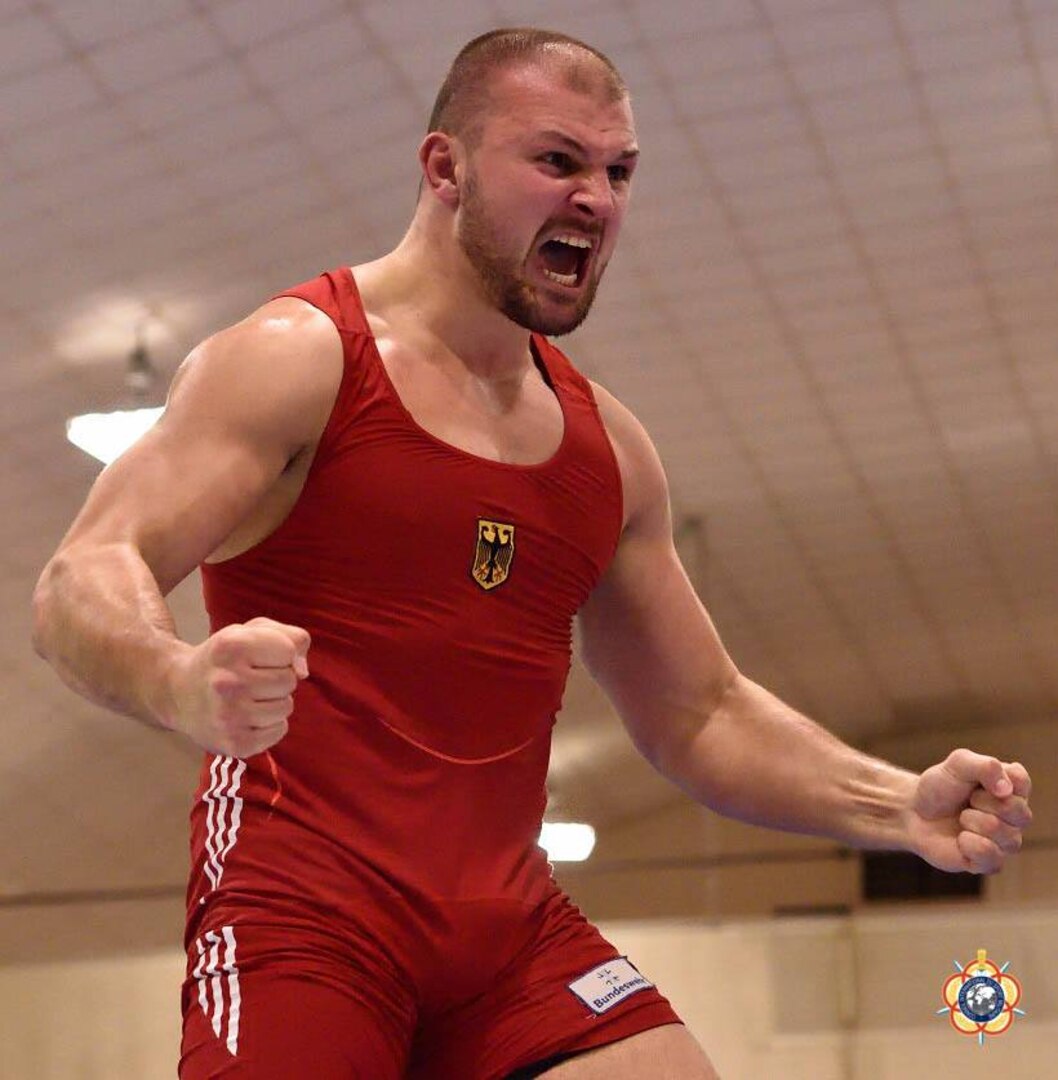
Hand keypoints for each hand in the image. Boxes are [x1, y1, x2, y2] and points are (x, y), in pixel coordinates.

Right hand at [166, 616, 309, 756]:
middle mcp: (227, 681)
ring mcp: (229, 716)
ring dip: (274, 701)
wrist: (178, 693)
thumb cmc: (224, 658)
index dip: (280, 653)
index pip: (288, 650)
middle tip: (251, 679)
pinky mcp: (234, 743)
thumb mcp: (251, 631)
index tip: (258, 657)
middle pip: (289, 680)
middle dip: (277, 678)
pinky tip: (247, 716)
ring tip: (248, 697)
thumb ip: (290, 637)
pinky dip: (270, 724)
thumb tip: (303, 671)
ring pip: (286, 706)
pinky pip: (279, 731)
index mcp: (231, 646)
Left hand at [907, 749, 1031, 873]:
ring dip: (971, 821)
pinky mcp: (992, 862)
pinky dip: (967, 843)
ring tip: (962, 818)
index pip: (1021, 782)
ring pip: (1003, 833)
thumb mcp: (957, 764)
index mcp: (1013, 787)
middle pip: (1017, 810)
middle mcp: (1016, 816)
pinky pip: (989, 854)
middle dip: (981, 801)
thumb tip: (1007, 789)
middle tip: (967, 801)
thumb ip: (985, 766)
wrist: (914, 813)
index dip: (996, 780)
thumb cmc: (940, 787)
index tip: (975, 780)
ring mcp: (1006, 841)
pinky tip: (960, 839)